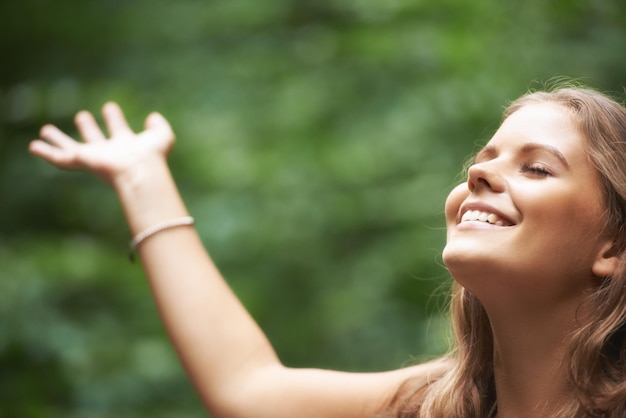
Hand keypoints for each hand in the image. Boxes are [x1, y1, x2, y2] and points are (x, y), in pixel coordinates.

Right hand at [29, 102, 174, 184]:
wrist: (139, 171)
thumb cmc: (152, 156)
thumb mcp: (162, 136)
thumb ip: (159, 126)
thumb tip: (152, 116)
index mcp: (126, 144)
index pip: (118, 129)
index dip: (114, 118)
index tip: (109, 107)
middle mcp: (108, 152)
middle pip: (95, 138)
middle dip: (89, 128)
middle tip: (82, 116)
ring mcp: (93, 158)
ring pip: (72, 148)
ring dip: (59, 139)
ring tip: (45, 129)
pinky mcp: (81, 162)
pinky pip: (59, 158)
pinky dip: (46, 152)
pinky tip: (34, 146)